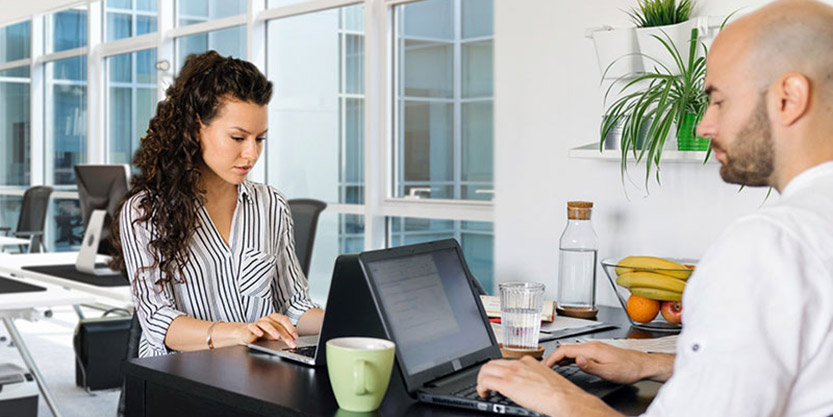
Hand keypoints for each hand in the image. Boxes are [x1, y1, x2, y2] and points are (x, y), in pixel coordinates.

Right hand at [239, 313, 298, 347]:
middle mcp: (267, 319)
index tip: (295, 337)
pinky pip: (253, 327)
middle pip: (277, 324)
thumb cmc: (263, 334)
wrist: (246, 333)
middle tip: (291, 342)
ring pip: (266, 324)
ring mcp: (258, 322)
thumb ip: (282, 336)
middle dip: (285, 334)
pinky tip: (260, 334)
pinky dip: (257, 330)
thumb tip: (292, 342)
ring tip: (277, 337)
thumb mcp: (274, 335)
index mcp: (274, 318)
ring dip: (272, 330)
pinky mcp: (249, 327)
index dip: (290, 328)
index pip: (284, 320)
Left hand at [476, 356, 618, 416]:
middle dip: (486, 374)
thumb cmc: (561, 393)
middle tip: (486, 385)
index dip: (499, 371)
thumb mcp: (546, 378)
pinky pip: (485, 381)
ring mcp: (512, 372)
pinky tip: (484, 394)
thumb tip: (531, 386)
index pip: (506, 362)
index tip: (498, 378)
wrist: (564, 398)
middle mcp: (519, 364)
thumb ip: (536, 377)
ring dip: (482, 380)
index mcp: (529, 362)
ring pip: (486, 370)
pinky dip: (481, 387)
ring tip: (484, 390)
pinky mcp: (507, 383)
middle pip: (492, 363)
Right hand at [544, 341, 668, 383]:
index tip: (545, 365)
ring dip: (559, 357)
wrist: (642, 365)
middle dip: (552, 357)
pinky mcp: (597, 351)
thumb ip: (590, 366)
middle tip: (544, 367)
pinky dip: (568, 358)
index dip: (552, 357)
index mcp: (592, 349)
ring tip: (551, 366)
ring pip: (571, 350)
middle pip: (566, 348)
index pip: (565, 350)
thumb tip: (576, 360)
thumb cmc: (628, 369)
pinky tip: (566, 363)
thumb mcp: (608, 371)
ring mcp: (594, 347)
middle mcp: (592, 346)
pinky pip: (577, 352)